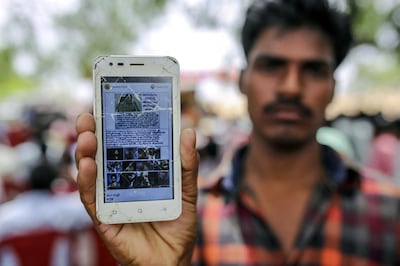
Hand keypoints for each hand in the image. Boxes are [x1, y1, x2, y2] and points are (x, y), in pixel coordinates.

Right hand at [75, 113, 198, 265]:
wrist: (172, 259)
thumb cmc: (178, 224)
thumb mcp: (187, 190)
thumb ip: (187, 164)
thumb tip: (188, 131)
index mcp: (137, 172)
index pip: (121, 144)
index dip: (112, 125)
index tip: (107, 104)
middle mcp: (119, 182)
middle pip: (101, 154)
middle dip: (91, 133)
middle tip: (89, 116)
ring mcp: (109, 198)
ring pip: (90, 172)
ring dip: (85, 152)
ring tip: (87, 136)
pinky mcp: (103, 218)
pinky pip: (91, 198)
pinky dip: (86, 182)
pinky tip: (87, 166)